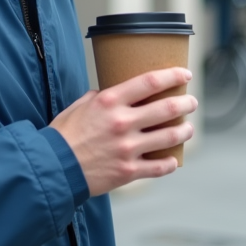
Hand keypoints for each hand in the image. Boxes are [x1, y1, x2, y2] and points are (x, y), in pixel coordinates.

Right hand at [48, 67, 196, 195]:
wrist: (54, 168)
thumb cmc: (63, 136)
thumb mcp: (79, 106)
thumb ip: (99, 98)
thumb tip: (112, 93)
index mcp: (110, 102)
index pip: (150, 82)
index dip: (173, 76)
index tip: (185, 74)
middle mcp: (123, 122)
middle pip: (167, 108)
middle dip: (185, 103)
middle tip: (191, 102)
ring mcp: (128, 148)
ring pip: (169, 136)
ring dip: (184, 131)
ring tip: (188, 129)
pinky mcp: (129, 170)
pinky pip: (159, 167)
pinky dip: (170, 163)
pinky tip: (173, 159)